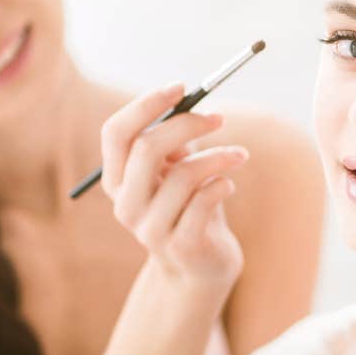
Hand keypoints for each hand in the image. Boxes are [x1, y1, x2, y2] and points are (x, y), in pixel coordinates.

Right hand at [101, 84, 246, 296]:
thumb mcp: (178, 170)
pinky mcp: (180, 246)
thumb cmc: (190, 208)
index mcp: (117, 180)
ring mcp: (149, 229)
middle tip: (220, 118)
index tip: (182, 87)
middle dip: (187, 124)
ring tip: (239, 156)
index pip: (116, 133)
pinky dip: (222, 184)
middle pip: (146, 149)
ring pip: (182, 175)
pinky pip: (204, 201)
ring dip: (218, 157)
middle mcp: (125, 205)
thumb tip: (186, 100)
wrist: (200, 267)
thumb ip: (174, 142)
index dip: (146, 105)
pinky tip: (229, 185)